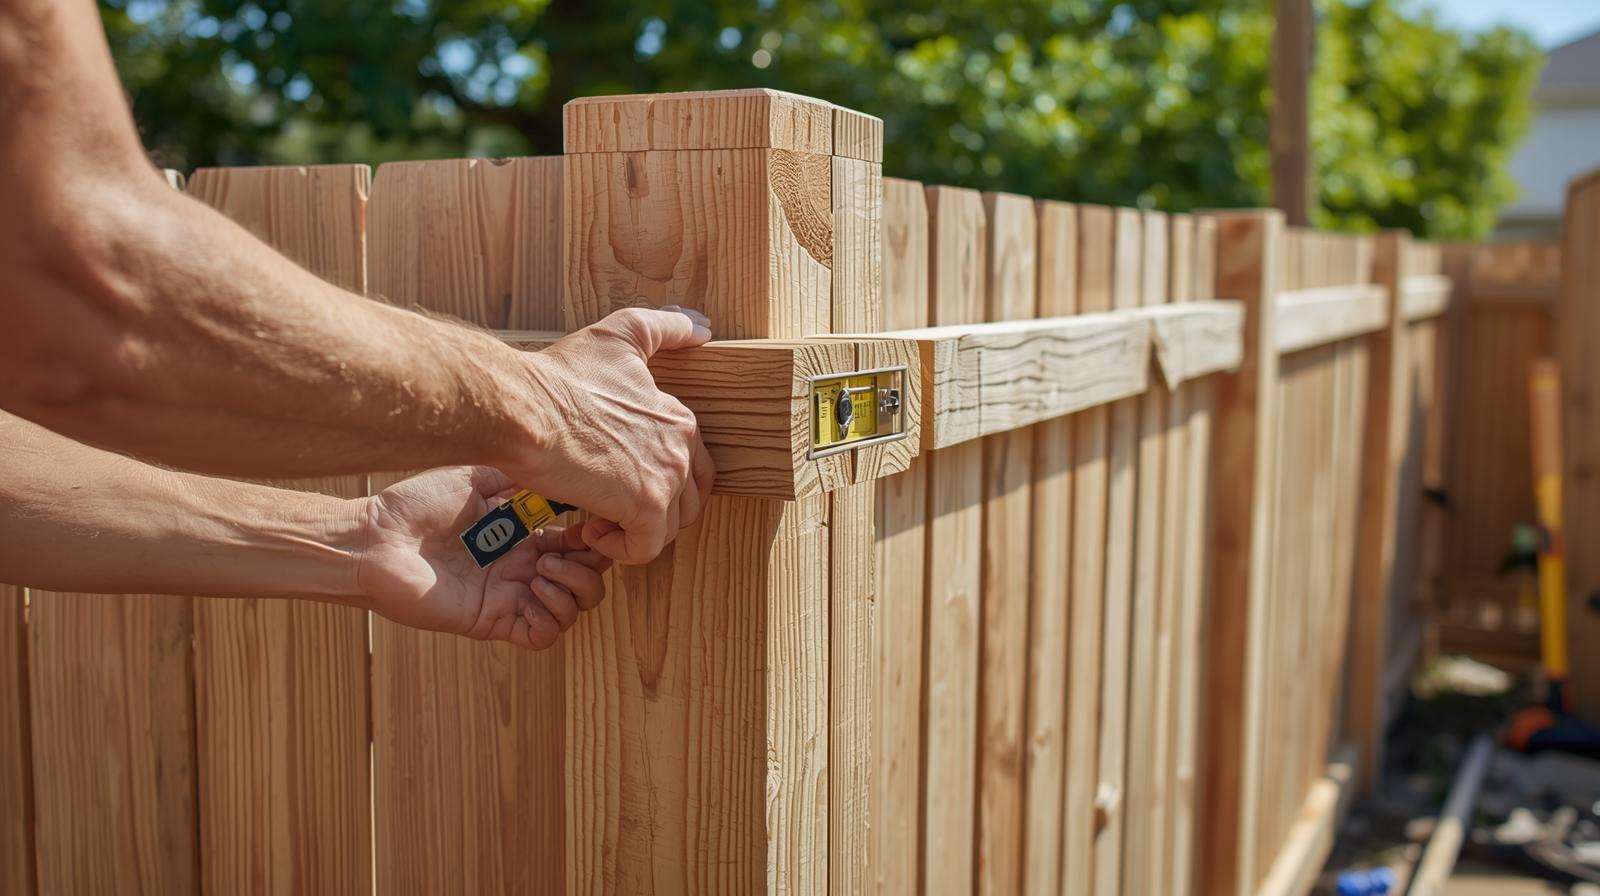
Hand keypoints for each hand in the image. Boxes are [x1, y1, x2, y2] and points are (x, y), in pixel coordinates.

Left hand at [355, 466, 609, 649]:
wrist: (376, 539)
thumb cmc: (416, 505)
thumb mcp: (475, 476)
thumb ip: (519, 475)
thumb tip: (559, 468)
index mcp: (520, 535)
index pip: (578, 541)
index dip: (593, 534)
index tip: (590, 520)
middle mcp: (520, 567)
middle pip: (587, 576)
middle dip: (592, 562)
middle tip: (569, 546)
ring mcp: (509, 596)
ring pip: (574, 608)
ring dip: (574, 587)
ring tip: (542, 568)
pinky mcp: (493, 621)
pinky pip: (543, 635)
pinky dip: (553, 614)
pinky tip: (534, 589)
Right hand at [513, 306, 715, 565]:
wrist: (525, 410)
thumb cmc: (560, 377)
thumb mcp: (618, 337)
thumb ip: (664, 328)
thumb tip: (702, 327)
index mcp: (678, 419)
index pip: (690, 466)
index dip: (654, 479)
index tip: (616, 478)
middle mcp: (681, 449)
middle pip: (685, 501)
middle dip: (650, 510)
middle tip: (611, 506)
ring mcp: (667, 478)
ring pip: (666, 528)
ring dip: (630, 530)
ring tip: (595, 518)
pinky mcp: (646, 507)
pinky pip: (646, 549)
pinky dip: (620, 549)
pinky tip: (589, 529)